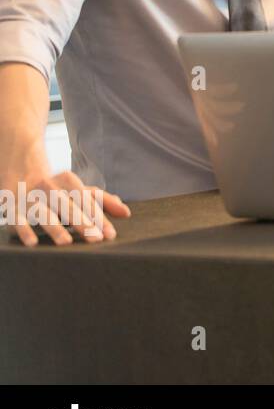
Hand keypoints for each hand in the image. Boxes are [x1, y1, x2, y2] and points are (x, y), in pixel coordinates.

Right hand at [0, 140, 130, 246]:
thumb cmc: (57, 185)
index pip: (86, 200)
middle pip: (68, 206)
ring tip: (66, 243)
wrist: (19, 164)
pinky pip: (17, 220)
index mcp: (68, 180)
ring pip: (43, 213)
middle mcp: (50, 187)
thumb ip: (102, 200)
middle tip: (95, 239)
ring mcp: (30, 196)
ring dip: (54, 228)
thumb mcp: (78, 188)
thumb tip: (126, 213)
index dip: (98, 217)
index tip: (109, 234)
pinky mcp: (12, 207)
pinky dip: (24, 231)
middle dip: (81, 223)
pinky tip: (32, 243)